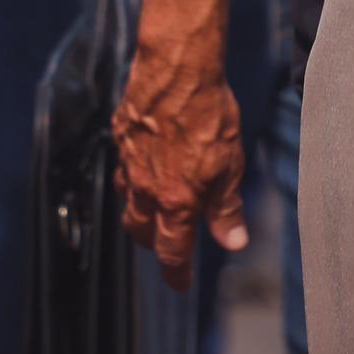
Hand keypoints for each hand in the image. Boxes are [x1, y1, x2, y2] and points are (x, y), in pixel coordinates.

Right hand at [110, 39, 247, 287]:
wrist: (177, 69)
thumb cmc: (208, 115)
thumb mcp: (229, 166)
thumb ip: (226, 208)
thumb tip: (232, 243)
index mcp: (175, 200)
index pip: (171, 251)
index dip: (175, 272)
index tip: (180, 284)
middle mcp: (146, 188)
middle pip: (142, 232)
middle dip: (155, 244)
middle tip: (170, 245)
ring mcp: (129, 162)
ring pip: (128, 202)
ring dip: (141, 214)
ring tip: (157, 211)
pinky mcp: (121, 137)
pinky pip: (123, 169)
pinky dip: (133, 180)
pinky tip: (146, 169)